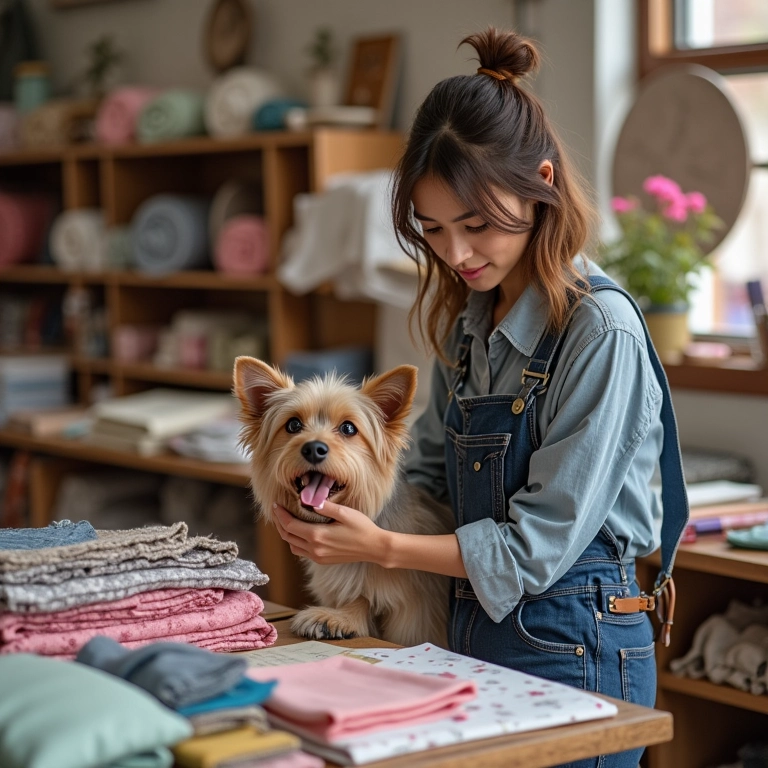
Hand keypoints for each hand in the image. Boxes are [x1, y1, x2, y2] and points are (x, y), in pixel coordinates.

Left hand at [272, 501, 388, 565]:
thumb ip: (325, 507)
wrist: (373, 548)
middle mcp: (314, 548)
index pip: (290, 525)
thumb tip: (310, 501)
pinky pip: (301, 552)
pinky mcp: (322, 560)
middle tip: (277, 511)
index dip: (280, 515)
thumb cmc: (361, 528)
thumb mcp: (345, 512)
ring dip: (286, 533)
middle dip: (280, 523)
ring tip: (286, 521)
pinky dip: (295, 542)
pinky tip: (299, 533)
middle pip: (288, 536)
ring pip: (292, 546)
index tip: (276, 505)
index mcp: (317, 535)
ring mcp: (318, 556)